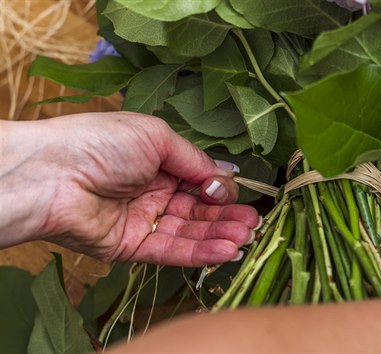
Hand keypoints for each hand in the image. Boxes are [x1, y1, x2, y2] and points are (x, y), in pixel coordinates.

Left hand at [0, 112, 258, 265]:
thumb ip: (195, 160)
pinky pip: (173, 251)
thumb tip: (227, 176)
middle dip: (228, 216)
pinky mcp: (133, 247)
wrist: (52, 174)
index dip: (222, 188)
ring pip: (190, 231)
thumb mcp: (156, 138)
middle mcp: (154, 191)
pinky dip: (200, 252)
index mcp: (158, 161)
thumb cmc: (101, 144)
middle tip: (255, 223)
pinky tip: (226, 250)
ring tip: (248, 237)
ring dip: (220, 235)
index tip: (244, 194)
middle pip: (200, 208)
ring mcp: (145, 220)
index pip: (200, 179)